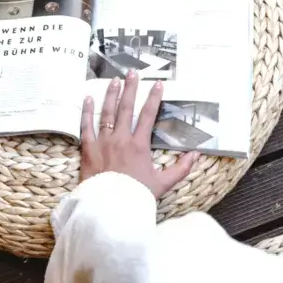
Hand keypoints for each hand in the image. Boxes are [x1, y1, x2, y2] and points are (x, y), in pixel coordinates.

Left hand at [79, 71, 200, 197]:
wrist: (110, 209)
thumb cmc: (136, 196)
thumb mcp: (163, 184)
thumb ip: (181, 168)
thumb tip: (196, 154)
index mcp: (139, 145)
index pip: (148, 115)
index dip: (153, 98)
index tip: (157, 84)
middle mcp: (120, 139)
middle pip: (126, 108)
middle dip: (130, 88)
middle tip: (132, 73)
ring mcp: (103, 143)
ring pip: (106, 113)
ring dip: (110, 95)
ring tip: (113, 80)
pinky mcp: (88, 150)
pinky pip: (85, 127)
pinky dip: (86, 112)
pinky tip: (87, 99)